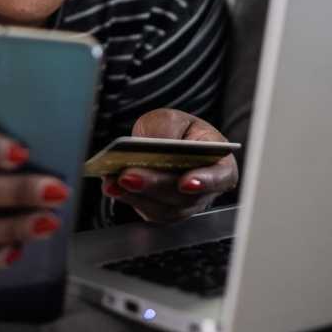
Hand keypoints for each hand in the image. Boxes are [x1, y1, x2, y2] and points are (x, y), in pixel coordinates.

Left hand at [102, 108, 238, 223]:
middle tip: (129, 176)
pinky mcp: (162, 212)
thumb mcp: (174, 120)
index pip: (220, 176)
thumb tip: (154, 146)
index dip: (205, 181)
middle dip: (154, 185)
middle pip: (183, 196)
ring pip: (163, 209)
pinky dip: (127, 198)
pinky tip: (111, 186)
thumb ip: (168, 130)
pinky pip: (146, 210)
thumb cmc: (178, 131)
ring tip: (113, 182)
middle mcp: (205, 191)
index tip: (185, 182)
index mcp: (219, 163)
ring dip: (136, 196)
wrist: (167, 142)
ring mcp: (184, 206)